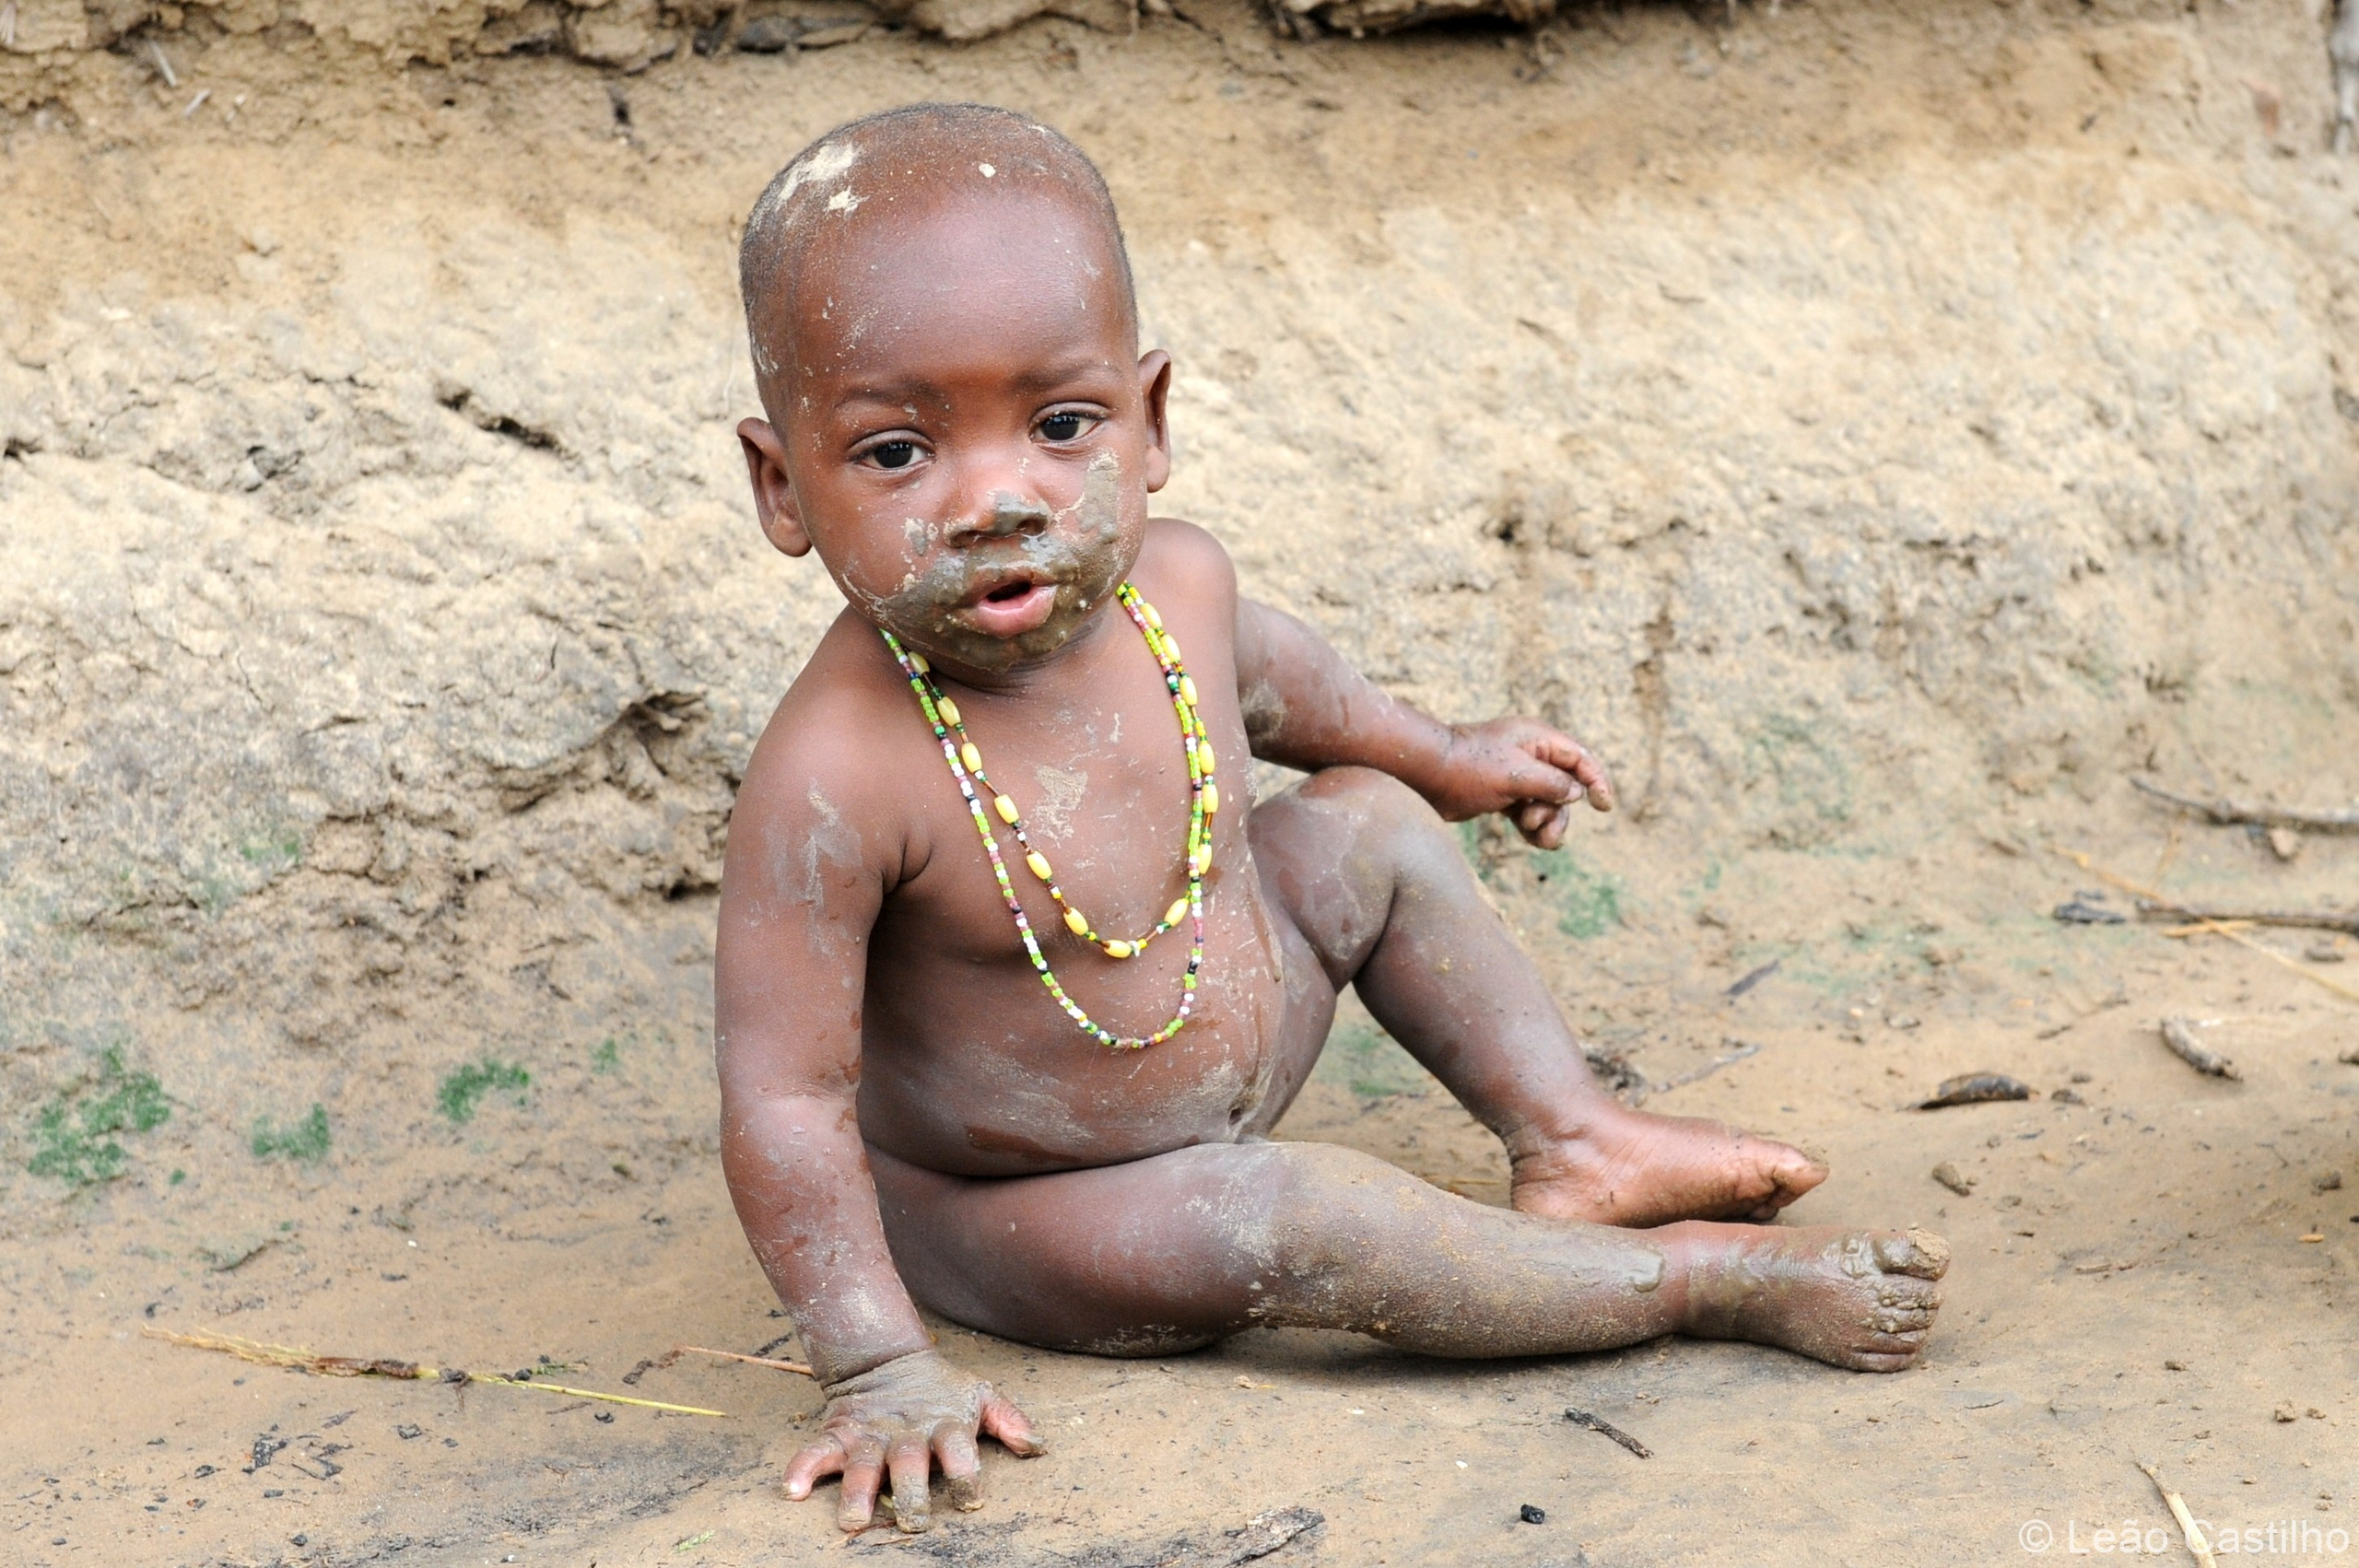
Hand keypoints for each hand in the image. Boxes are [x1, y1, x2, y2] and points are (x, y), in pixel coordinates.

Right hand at [784, 1349, 1043, 1532]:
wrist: (886, 1359)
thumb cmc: (942, 1392)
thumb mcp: (980, 1395)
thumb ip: (1010, 1419)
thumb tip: (1038, 1447)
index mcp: (944, 1424)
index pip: (958, 1448)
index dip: (967, 1471)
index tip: (971, 1499)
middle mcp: (906, 1432)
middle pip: (909, 1463)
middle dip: (911, 1492)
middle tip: (913, 1523)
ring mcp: (870, 1434)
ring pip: (863, 1464)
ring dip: (857, 1492)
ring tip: (852, 1521)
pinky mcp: (839, 1434)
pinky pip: (816, 1451)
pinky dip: (802, 1467)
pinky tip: (792, 1490)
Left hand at [1423, 718, 1614, 848]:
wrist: (1423, 776)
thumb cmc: (1469, 769)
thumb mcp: (1517, 775)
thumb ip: (1552, 783)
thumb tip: (1576, 791)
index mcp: (1537, 739)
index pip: (1579, 758)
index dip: (1596, 781)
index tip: (1604, 807)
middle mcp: (1530, 755)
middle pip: (1566, 788)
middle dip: (1559, 812)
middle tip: (1537, 824)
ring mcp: (1516, 775)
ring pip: (1548, 804)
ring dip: (1546, 823)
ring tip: (1531, 833)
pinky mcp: (1502, 794)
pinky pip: (1529, 812)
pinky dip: (1532, 826)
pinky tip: (1529, 836)